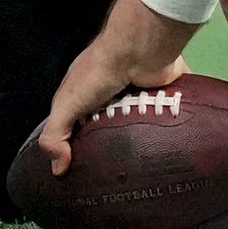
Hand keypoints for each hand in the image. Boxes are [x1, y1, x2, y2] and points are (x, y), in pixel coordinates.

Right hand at [36, 0, 192, 175]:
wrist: (139, 49)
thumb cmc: (98, 74)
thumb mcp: (66, 103)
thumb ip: (55, 133)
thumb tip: (58, 170)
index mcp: (87, 93)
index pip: (81, 125)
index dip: (80, 148)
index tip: (85, 175)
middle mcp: (113, 94)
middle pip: (111, 127)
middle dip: (115, 148)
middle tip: (121, 179)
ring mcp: (141, 94)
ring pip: (141, 125)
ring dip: (144, 141)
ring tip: (150, 172)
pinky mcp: (166, 94)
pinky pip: (169, 114)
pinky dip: (171, 129)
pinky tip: (172, 151)